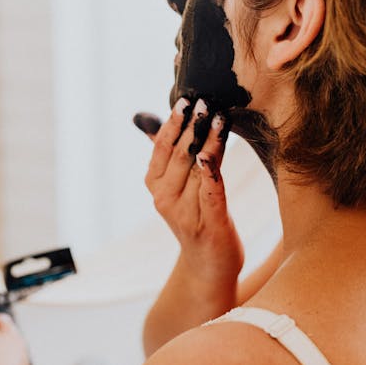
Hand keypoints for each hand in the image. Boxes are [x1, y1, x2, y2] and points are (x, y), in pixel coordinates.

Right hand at [141, 98, 243, 289]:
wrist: (208, 265)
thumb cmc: (195, 215)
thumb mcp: (177, 183)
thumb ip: (166, 151)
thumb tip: (144, 117)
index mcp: (155, 184)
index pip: (161, 146)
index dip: (174, 122)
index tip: (186, 99)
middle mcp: (164, 198)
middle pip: (179, 154)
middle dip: (193, 126)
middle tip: (206, 102)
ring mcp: (184, 213)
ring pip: (197, 168)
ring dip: (210, 141)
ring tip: (221, 117)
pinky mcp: (208, 225)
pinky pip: (210, 193)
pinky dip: (211, 173)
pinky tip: (213, 155)